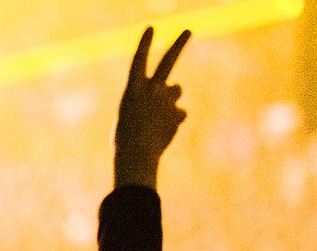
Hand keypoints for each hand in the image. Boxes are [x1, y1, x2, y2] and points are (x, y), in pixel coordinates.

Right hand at [114, 27, 190, 188]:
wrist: (137, 156)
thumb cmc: (127, 136)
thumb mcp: (132, 112)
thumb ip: (153, 96)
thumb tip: (179, 88)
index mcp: (132, 88)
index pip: (138, 59)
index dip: (144, 43)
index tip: (151, 28)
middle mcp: (151, 89)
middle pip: (168, 60)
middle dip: (179, 44)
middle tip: (189, 31)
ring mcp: (166, 100)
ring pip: (176, 90)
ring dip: (172, 98)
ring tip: (158, 116)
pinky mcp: (177, 113)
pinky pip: (179, 113)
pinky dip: (174, 121)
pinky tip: (163, 132)